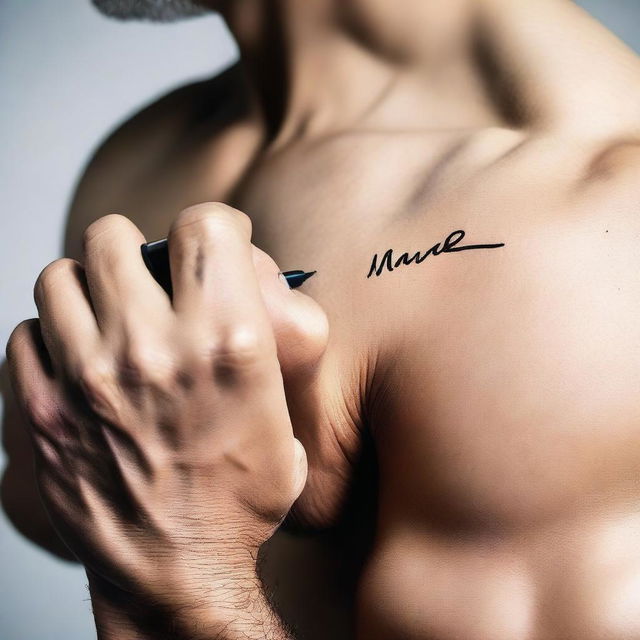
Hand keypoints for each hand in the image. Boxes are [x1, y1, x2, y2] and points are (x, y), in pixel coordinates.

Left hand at [5, 204, 328, 631]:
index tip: (209, 241)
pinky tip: (74, 357)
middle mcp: (154, 348)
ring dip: (85, 287)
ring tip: (104, 313)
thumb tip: (243, 294)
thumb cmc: (240, 494)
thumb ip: (262, 340)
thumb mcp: (282, 411)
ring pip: (58, 276)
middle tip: (145, 275)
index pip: (204, 225)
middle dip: (134, 247)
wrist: (181, 569)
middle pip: (114, 237)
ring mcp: (89, 377)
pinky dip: (48, 336)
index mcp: (228, 342)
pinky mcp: (43, 411)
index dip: (211, 224)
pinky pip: (26, 333)